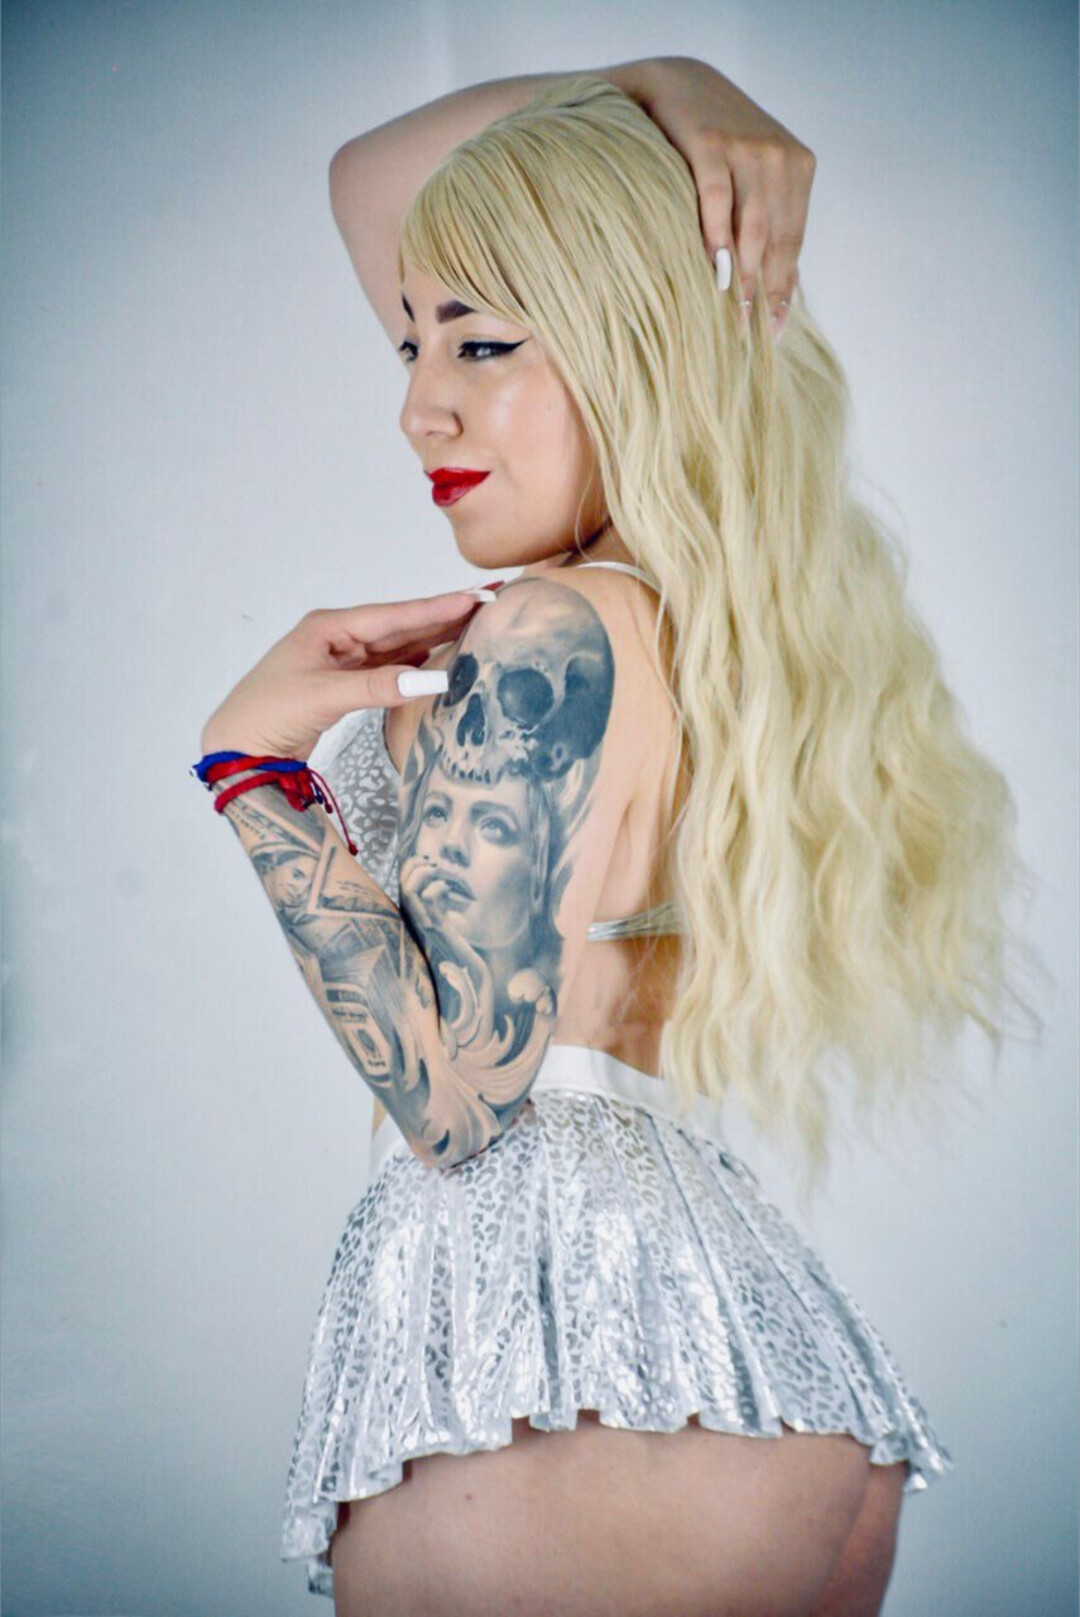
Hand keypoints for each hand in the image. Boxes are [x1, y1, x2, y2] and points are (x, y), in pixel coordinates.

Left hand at [199, 585, 504, 760]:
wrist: (235, 749)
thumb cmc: (267, 714)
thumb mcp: (324, 697)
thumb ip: (379, 686)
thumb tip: (435, 678)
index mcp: (329, 627)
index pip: (394, 615)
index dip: (436, 608)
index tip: (475, 597)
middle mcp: (337, 638)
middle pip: (399, 626)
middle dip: (442, 618)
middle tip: (486, 604)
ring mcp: (340, 661)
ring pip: (396, 647)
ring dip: (432, 639)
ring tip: (473, 627)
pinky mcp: (342, 685)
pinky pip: (387, 669)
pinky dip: (414, 665)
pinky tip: (438, 660)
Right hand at [638, 55, 816, 333]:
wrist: (677, 81)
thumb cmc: (715, 141)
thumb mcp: (753, 176)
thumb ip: (770, 222)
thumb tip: (782, 292)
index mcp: (798, 167)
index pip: (793, 242)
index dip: (783, 289)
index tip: (774, 330)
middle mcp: (779, 157)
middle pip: (775, 240)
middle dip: (763, 290)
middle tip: (748, 334)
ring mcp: (747, 146)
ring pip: (751, 225)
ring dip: (743, 274)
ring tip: (732, 313)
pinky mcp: (710, 140)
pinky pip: (717, 200)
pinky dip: (715, 237)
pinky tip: (714, 269)